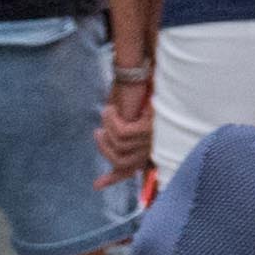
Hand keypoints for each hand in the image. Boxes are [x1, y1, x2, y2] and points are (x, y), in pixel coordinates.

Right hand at [97, 63, 152, 185]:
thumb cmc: (140, 87)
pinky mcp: (152, 127)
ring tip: (107, 113)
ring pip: (120, 147)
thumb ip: (120, 128)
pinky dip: (112, 122)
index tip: (96, 185)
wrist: (149, 70)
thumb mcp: (128, 111)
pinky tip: (111, 110)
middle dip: (105, 149)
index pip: (134, 169)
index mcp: (153, 144)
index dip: (114, 178)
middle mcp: (157, 145)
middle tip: (98, 133)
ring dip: (108, 130)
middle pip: (122, 163)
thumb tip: (102, 138)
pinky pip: (122, 133)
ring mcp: (156, 137)